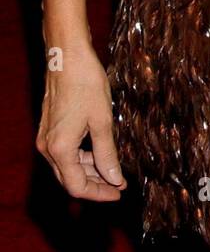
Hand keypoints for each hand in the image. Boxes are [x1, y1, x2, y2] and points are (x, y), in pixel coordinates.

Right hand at [36, 41, 126, 200]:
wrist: (67, 58)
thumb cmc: (86, 85)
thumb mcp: (102, 121)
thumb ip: (107, 154)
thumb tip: (114, 178)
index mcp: (60, 149)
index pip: (77, 186)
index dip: (99, 193)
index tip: (119, 191)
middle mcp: (48, 148)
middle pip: (70, 180)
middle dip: (95, 185)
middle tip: (120, 184)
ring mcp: (46, 139)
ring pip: (67, 167)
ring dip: (90, 172)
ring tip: (113, 170)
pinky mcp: (49, 129)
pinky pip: (65, 153)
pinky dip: (82, 158)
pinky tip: (99, 154)